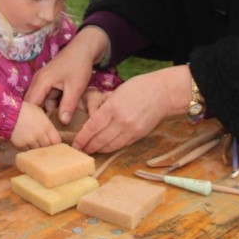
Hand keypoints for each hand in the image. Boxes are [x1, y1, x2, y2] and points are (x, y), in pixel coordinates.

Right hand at [10, 101, 62, 150]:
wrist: (8, 113)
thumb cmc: (25, 110)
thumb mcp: (40, 113)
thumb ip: (47, 124)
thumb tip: (50, 132)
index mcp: (47, 126)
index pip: (57, 141)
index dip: (55, 143)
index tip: (53, 143)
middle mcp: (41, 135)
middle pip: (48, 148)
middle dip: (47, 147)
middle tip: (43, 144)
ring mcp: (31, 142)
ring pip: (38, 151)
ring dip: (37, 148)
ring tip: (33, 142)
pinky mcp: (21, 146)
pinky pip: (27, 150)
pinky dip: (27, 148)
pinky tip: (25, 142)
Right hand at [24, 27, 109, 125]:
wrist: (84, 49)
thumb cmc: (79, 65)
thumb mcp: (75, 87)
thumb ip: (68, 105)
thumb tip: (63, 123)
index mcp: (41, 82)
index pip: (30, 105)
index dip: (34, 119)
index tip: (41, 132)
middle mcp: (38, 82)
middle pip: (33, 105)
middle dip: (40, 118)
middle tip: (48, 132)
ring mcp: (42, 83)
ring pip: (41, 103)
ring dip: (48, 112)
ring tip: (55, 127)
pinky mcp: (49, 84)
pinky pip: (47, 99)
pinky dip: (53, 106)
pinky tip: (61, 116)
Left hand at [72, 66, 190, 153]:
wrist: (164, 93)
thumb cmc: (139, 88)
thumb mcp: (117, 92)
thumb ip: (105, 107)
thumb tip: (92, 120)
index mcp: (113, 107)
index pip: (92, 127)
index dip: (82, 137)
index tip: (75, 143)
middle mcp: (121, 121)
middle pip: (99, 139)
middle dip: (87, 146)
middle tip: (79, 150)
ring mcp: (131, 130)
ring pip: (110, 145)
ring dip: (98, 149)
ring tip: (89, 151)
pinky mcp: (138, 135)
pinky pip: (121, 145)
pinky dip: (110, 148)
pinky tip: (104, 148)